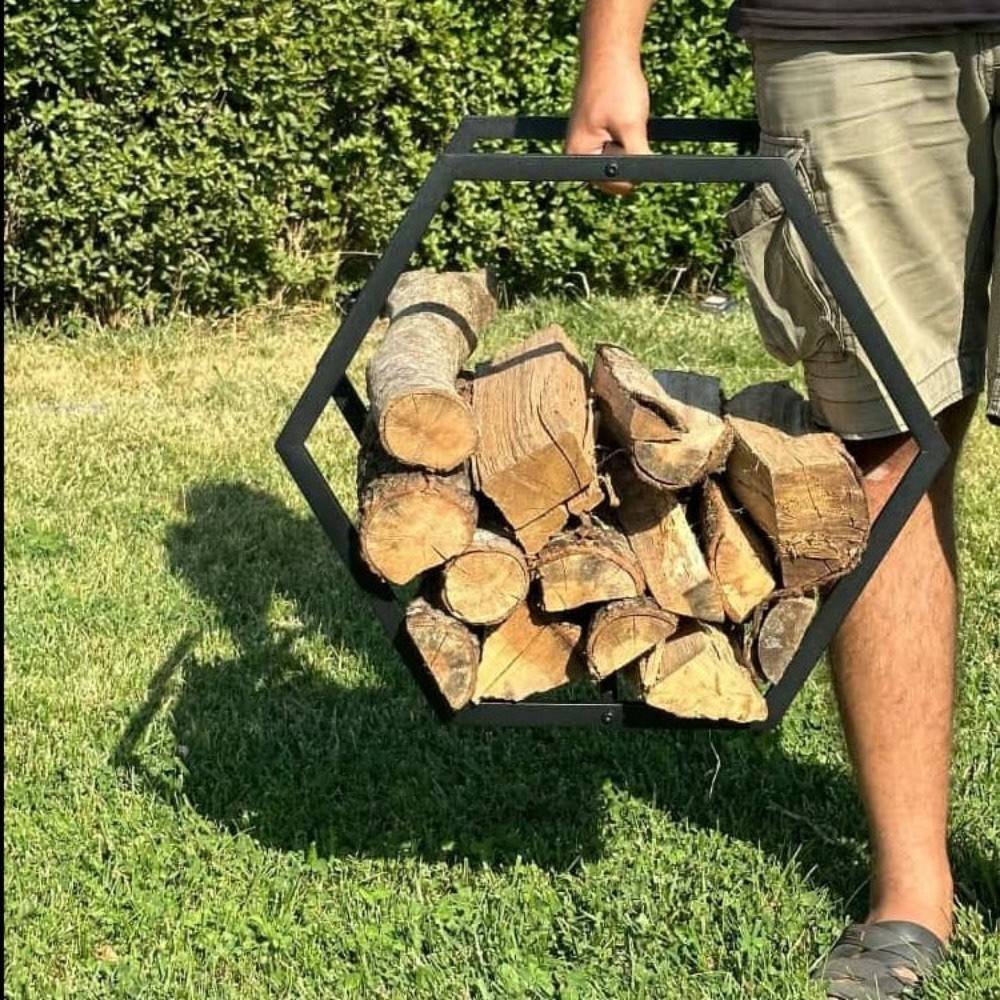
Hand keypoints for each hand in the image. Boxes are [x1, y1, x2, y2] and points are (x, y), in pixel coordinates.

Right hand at [565, 59, 650, 194]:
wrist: (609, 54)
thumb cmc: (616, 85)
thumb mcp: (631, 126)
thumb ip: (636, 158)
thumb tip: (644, 177)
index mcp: (579, 157)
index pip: (614, 184)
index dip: (631, 168)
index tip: (628, 138)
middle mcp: (578, 156)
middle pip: (616, 176)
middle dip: (629, 155)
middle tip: (625, 125)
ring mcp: (586, 146)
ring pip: (620, 162)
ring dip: (629, 144)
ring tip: (623, 118)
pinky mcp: (595, 137)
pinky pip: (618, 148)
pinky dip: (627, 136)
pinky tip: (622, 117)